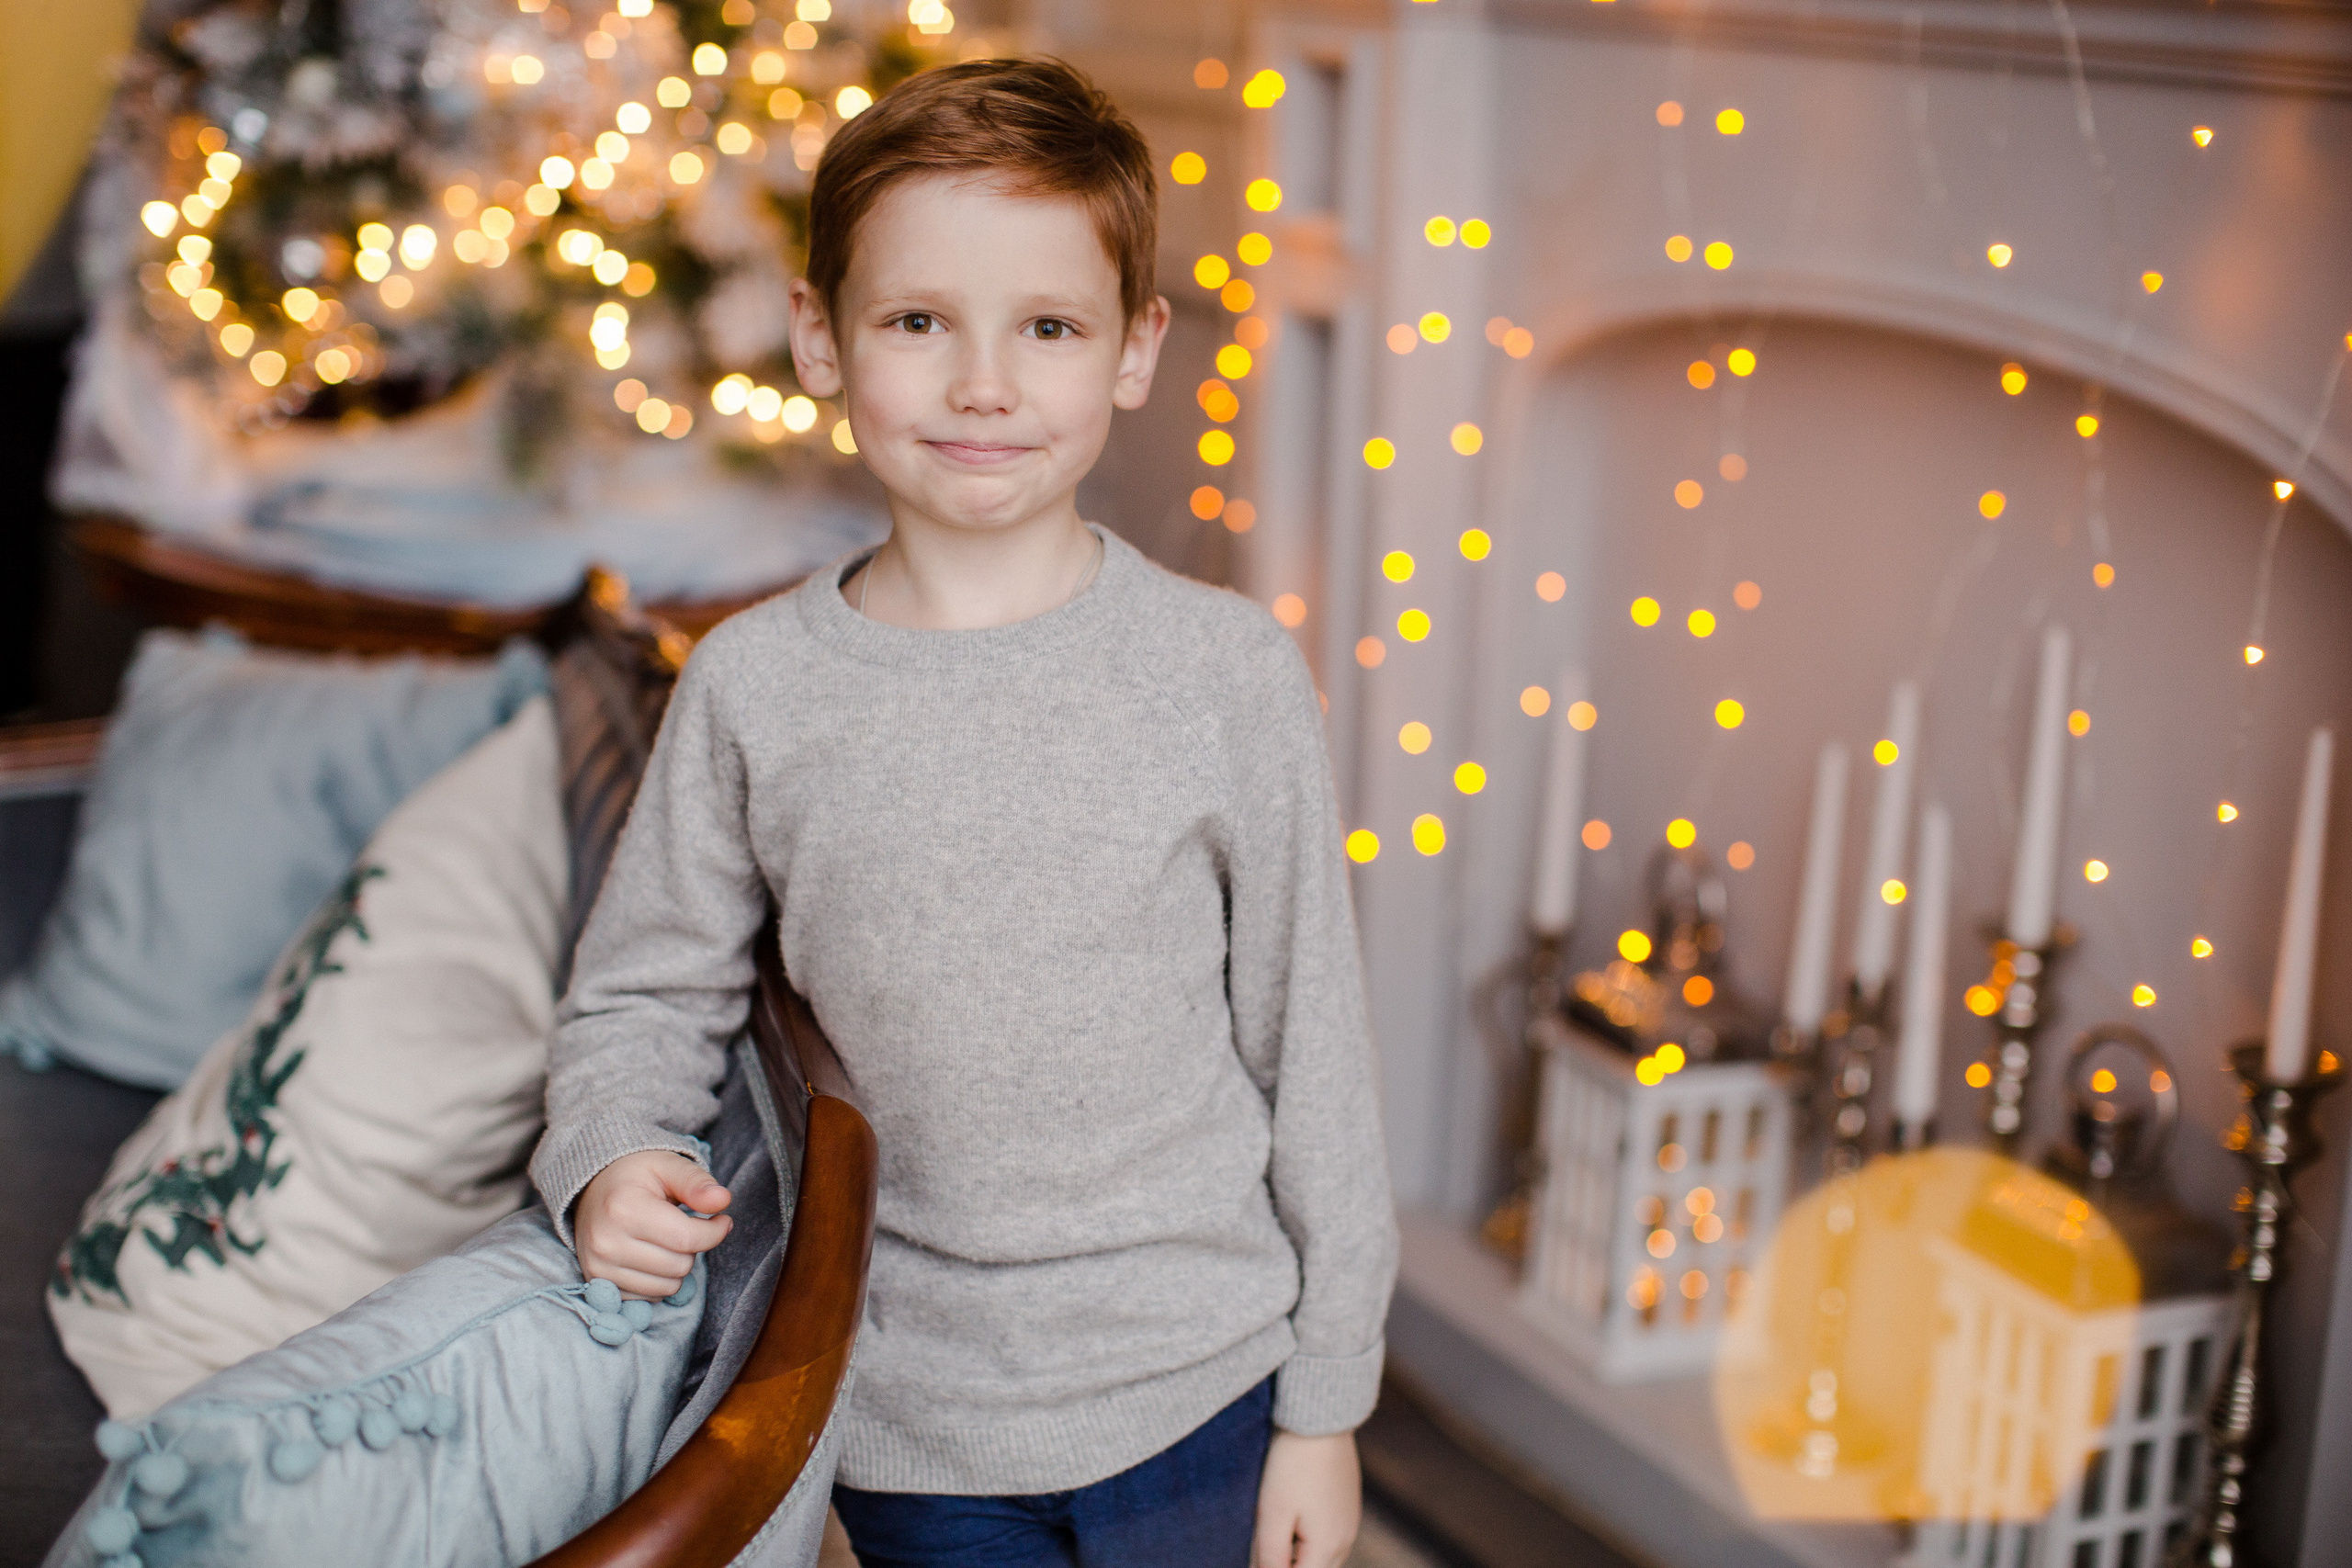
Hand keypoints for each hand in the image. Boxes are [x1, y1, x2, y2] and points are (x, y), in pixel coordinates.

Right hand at [574, 1150, 732, 1298]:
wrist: (593, 1190)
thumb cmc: (636, 1176)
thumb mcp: (668, 1166)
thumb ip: (697, 1182)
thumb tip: (723, 1200)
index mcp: (624, 1208)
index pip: (687, 1238)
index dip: (715, 1231)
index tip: (722, 1220)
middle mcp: (606, 1241)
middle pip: (680, 1266)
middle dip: (692, 1247)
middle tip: (682, 1226)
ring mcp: (598, 1266)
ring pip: (667, 1287)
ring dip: (676, 1266)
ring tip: (664, 1240)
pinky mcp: (597, 1283)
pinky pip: (648, 1298)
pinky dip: (658, 1280)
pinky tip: (649, 1256)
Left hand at [1253, 1429, 1360, 1567]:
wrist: (1321, 1419)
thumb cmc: (1293, 1465)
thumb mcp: (1273, 1513)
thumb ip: (1271, 1556)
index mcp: (1328, 1547)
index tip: (1260, 1556)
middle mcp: (1346, 1539)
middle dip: (1288, 1565)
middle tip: (1264, 1546)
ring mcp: (1350, 1520)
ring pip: (1323, 1556)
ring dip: (1299, 1555)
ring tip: (1275, 1530)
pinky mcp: (1347, 1503)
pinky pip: (1329, 1535)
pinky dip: (1309, 1538)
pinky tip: (1291, 1515)